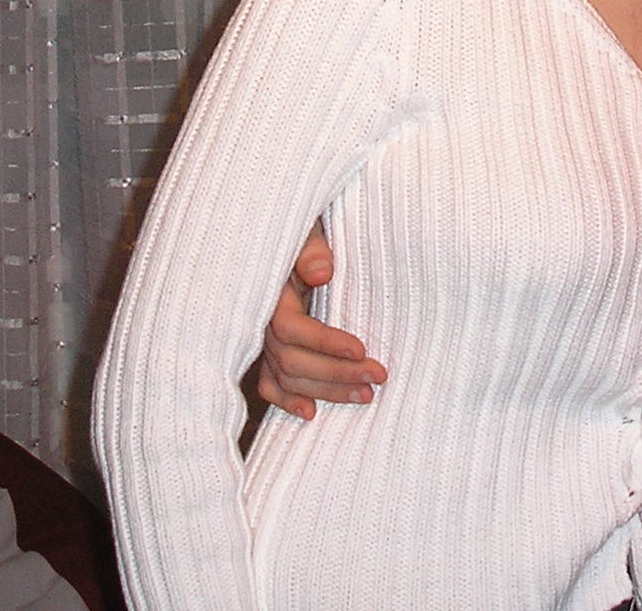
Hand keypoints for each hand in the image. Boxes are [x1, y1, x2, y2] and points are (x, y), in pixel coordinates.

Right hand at [251, 220, 387, 419]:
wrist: (289, 233)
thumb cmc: (304, 229)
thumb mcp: (309, 229)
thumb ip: (312, 248)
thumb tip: (321, 273)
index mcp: (272, 293)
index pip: (293, 329)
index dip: (326, 343)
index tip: (362, 348)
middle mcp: (263, 321)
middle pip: (292, 361)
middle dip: (338, 373)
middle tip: (379, 376)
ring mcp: (264, 338)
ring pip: (287, 376)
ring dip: (326, 390)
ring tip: (366, 394)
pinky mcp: (269, 348)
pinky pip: (268, 382)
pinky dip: (286, 400)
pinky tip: (311, 412)